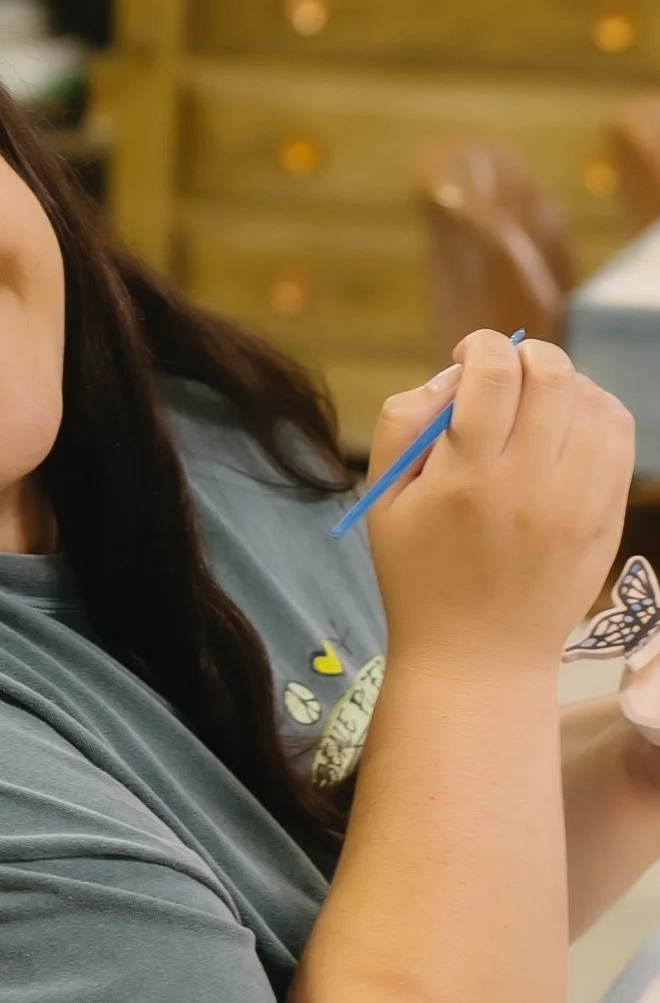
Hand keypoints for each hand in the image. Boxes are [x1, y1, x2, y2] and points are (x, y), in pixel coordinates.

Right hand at [359, 330, 631, 671]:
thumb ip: (402, 426)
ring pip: (594, 400)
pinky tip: (567, 428)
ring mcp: (577, 502)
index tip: (467, 357)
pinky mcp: (607, 517)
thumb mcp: (383, 502)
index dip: (481, 345)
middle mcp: (529, 484)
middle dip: (527, 356)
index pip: (495, 372)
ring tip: (537, 404)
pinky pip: (619, 437)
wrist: (477, 657)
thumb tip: (449, 379)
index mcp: (466, 478)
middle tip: (505, 376)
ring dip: (564, 384)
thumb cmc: (419, 576)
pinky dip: (596, 414)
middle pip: (553, 376)